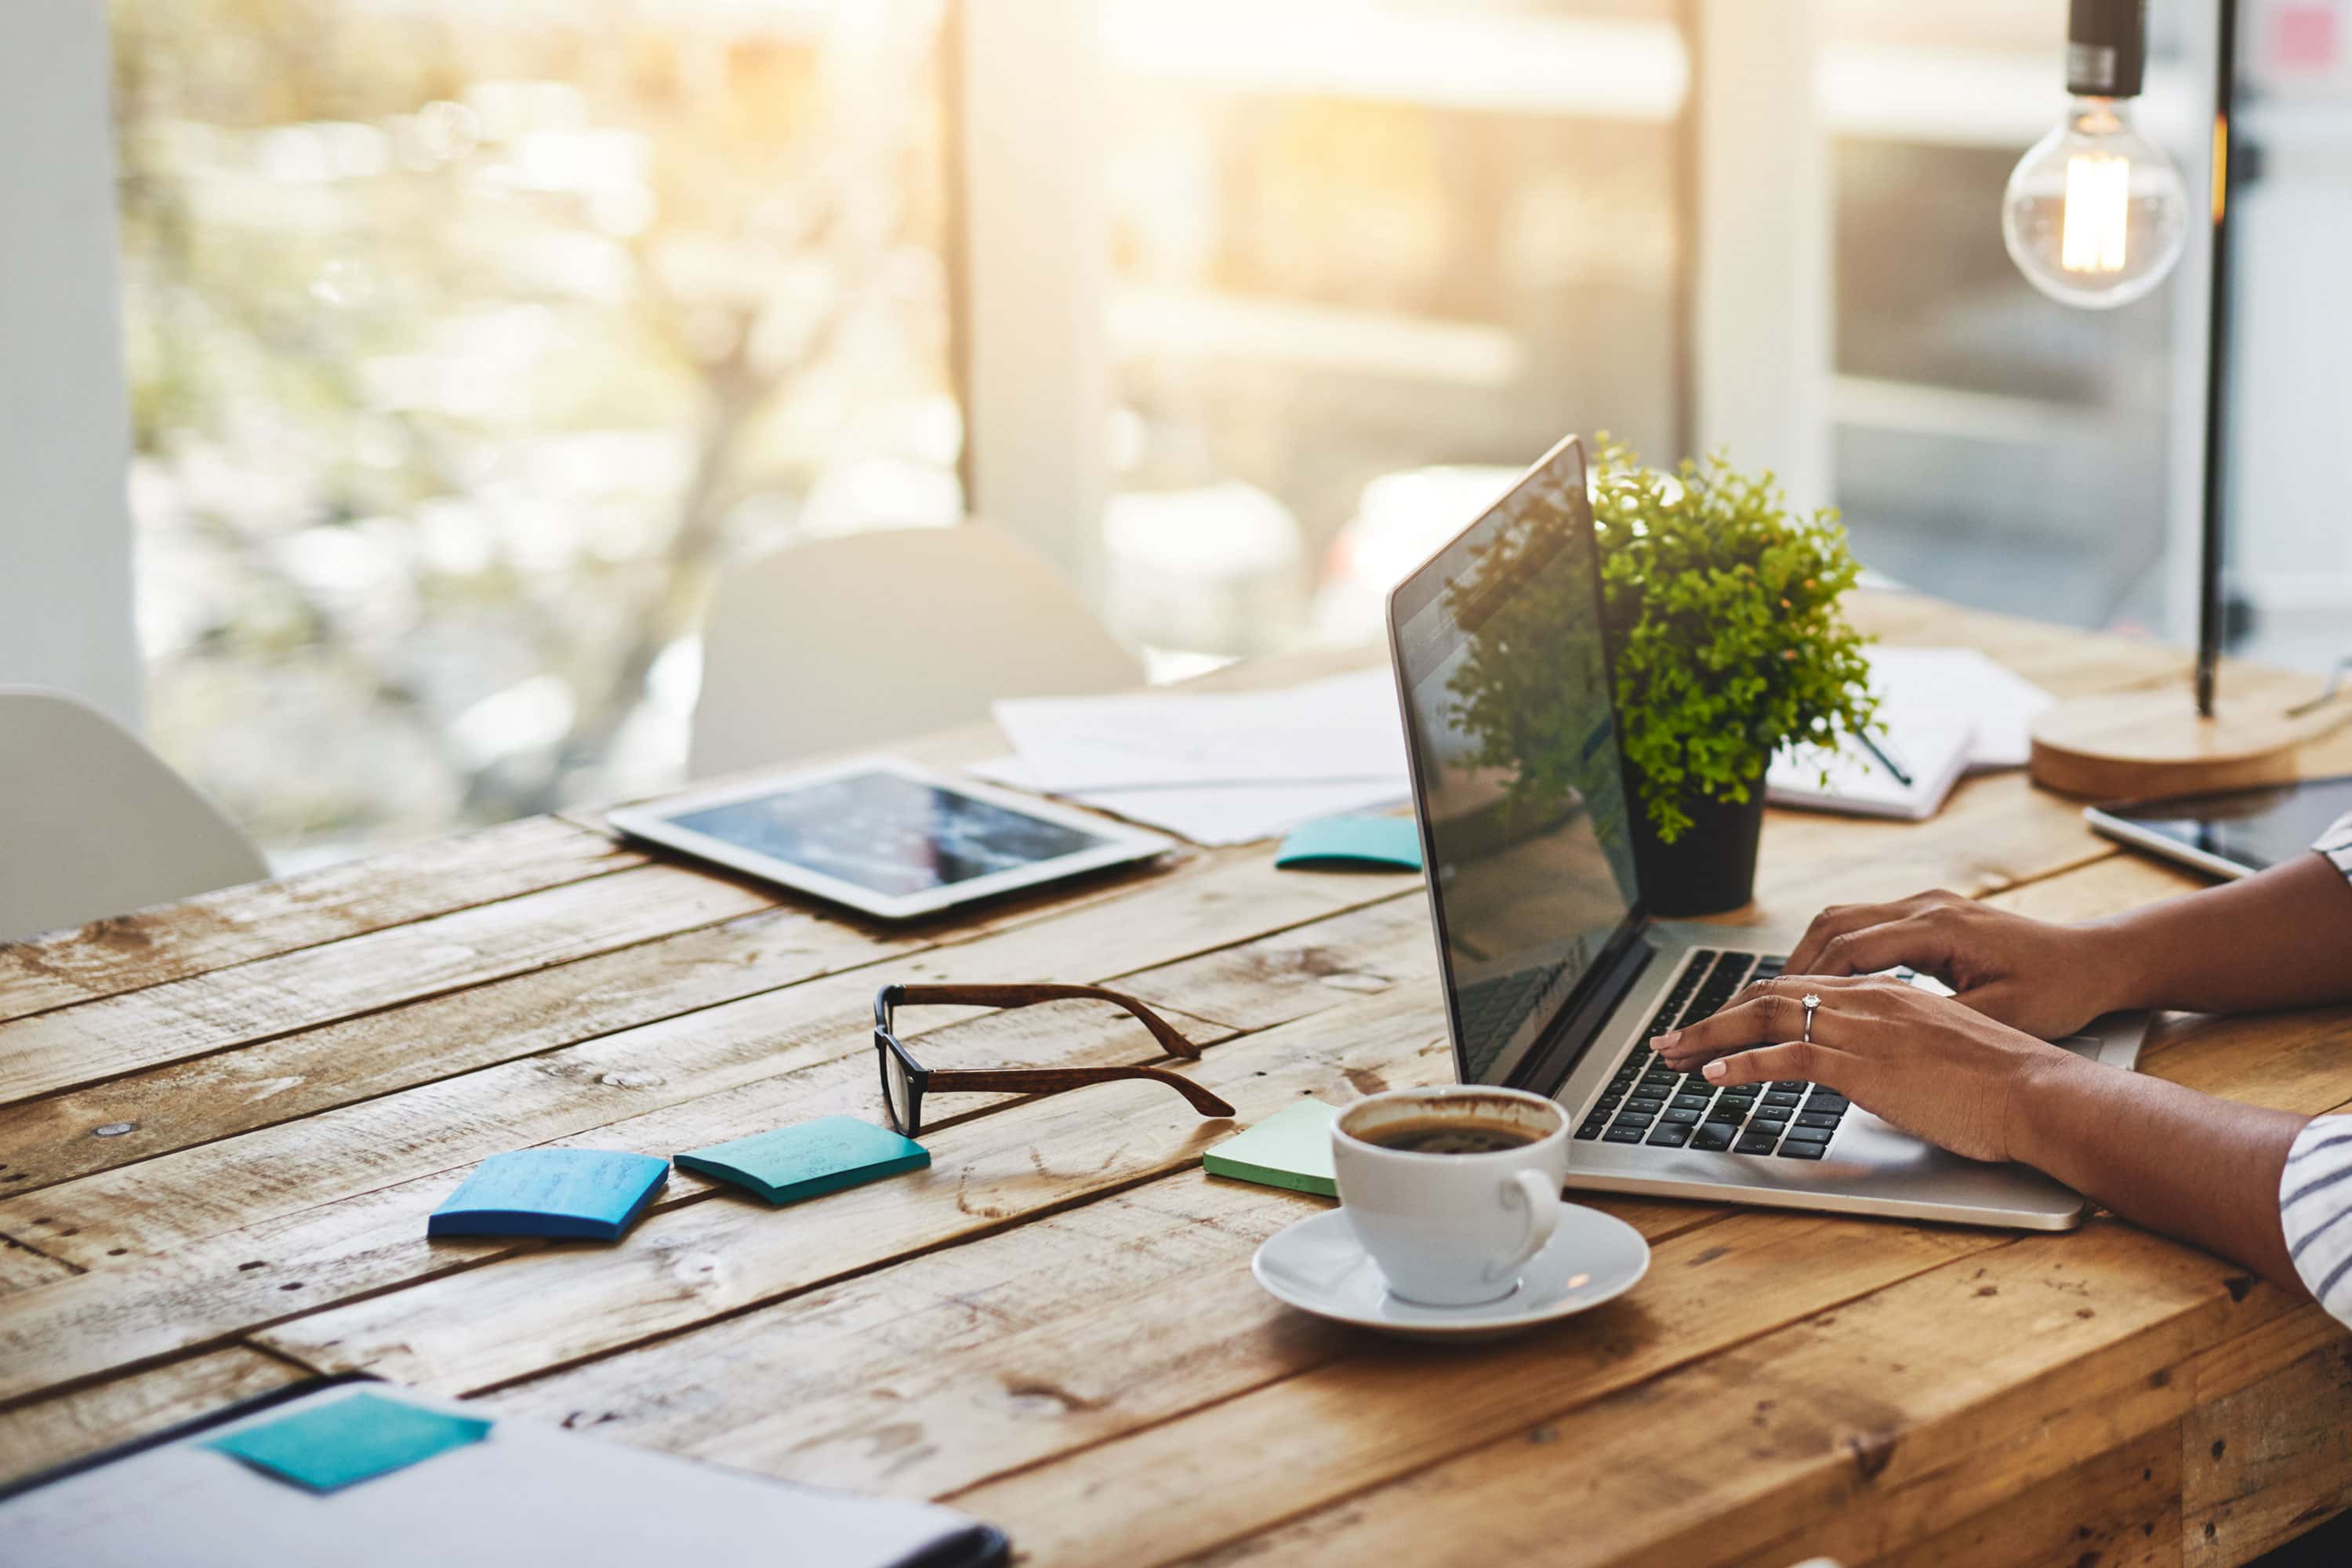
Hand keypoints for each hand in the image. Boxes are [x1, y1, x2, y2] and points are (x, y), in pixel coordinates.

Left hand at [1654, 975, 2087, 1162]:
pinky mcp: (1865, 1063)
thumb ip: (1897, 1054)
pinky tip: (1713, 1075)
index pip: (1801, 989)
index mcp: (1886, 993)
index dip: (1750, 1006)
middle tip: (1672, 1039)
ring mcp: (1864, 1028)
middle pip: (1770, 997)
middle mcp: (1869, 999)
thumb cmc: (2003, 1083)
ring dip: (1711, 1037)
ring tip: (1672, 1056)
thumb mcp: (1938, 1055)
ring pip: (1767, 1019)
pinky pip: (1788, 1055)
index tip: (1717, 1025)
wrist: (2040, 1091)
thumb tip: (1871, 1078)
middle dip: (1714, 1018)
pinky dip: (1743, 1063)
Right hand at [1782, 888, 2134, 1039]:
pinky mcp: (1930, 916)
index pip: (1848, 949)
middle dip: (1790, 969)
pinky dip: (1833, 955)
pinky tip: (1825, 987)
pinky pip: (1863, 926)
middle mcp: (1925, 906)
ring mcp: (1926, 906)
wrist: (2098, 962)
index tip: (1773, 1015)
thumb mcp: (1997, 1016)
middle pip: (1831, 925)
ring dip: (1807, 958)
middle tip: (1756, 1008)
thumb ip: (1932, 1022)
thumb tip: (1871, 1039)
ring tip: (1781, 999)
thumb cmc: (2058, 992)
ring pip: (1841, 920)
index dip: (1805, 984)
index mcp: (1938, 927)